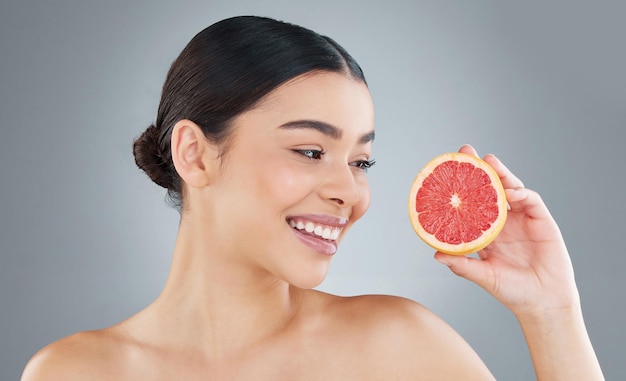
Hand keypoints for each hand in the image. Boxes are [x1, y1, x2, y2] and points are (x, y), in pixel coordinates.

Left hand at [434, 145, 579, 316]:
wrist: (543, 303)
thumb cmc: (512, 291)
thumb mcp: (483, 276)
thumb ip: (462, 265)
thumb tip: (436, 254)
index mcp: (486, 231)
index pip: (472, 202)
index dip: (462, 185)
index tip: (446, 170)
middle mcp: (503, 221)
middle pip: (490, 188)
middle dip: (480, 169)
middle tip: (466, 150)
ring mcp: (523, 219)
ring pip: (511, 188)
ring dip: (500, 173)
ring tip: (488, 161)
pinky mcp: (542, 221)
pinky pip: (531, 200)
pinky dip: (520, 193)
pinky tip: (510, 192)